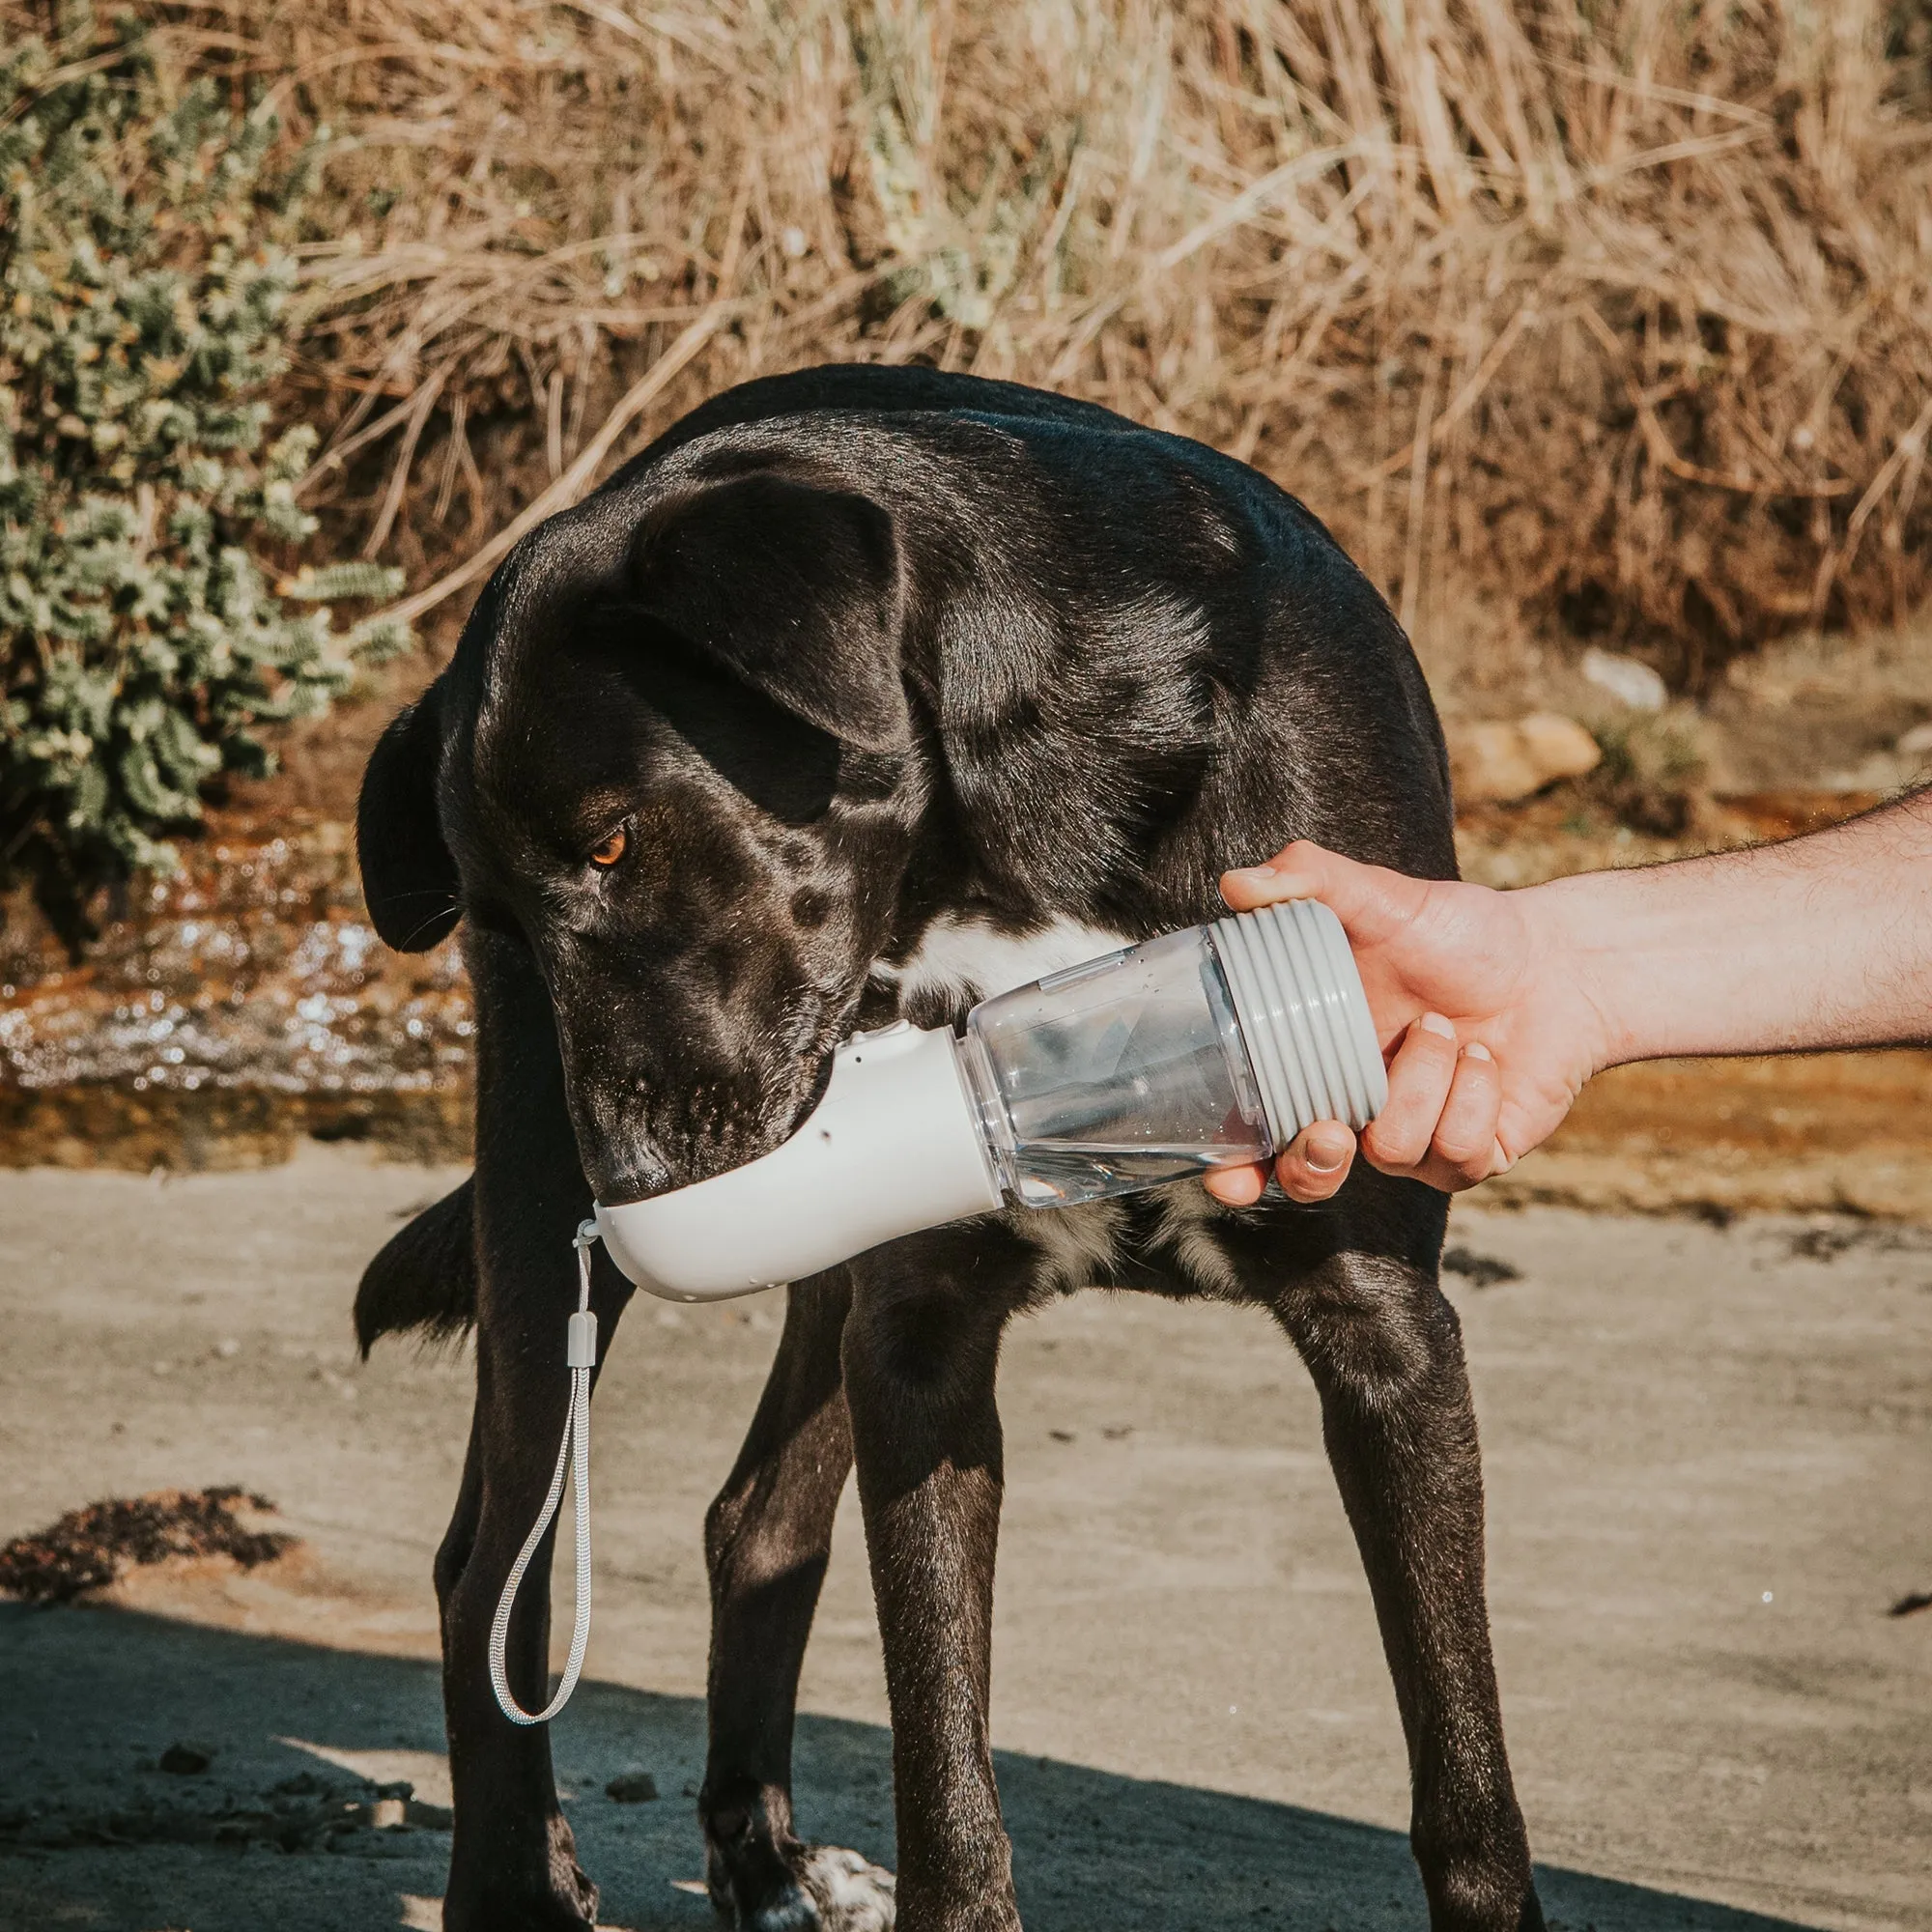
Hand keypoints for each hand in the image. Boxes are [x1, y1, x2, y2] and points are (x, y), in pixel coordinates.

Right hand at [1203, 841, 1611, 1203]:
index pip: (1254, 1134)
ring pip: (1391, 1147)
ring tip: (1443, 1027)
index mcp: (1314, 1063)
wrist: (1555, 963)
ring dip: (1420, 1078)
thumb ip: (1309, 882)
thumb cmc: (1459, 935)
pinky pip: (1455, 1147)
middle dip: (1313, 1165)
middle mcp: (1356, 1111)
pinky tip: (1484, 1056)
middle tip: (1334, 1128)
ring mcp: (1414, 1140)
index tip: (1228, 1180)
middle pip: (1308, 1177)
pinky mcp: (1470, 1156)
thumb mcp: (1381, 899)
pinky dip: (1471, 1091)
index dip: (1233, 1170)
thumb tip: (1237, 883)